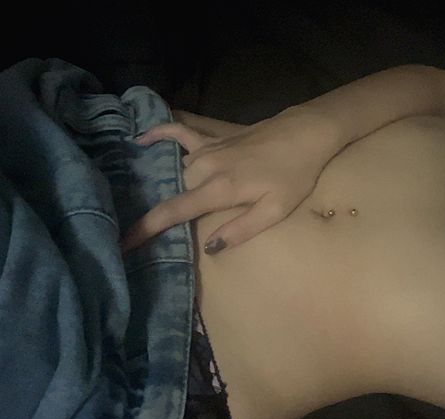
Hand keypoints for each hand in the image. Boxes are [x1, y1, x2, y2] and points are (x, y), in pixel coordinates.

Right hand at [119, 108, 339, 254]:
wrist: (306, 134)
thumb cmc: (295, 175)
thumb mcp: (275, 210)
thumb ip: (240, 230)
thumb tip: (209, 248)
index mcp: (218, 189)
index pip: (172, 211)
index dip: (145, 229)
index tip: (123, 244)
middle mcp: (204, 166)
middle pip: (173, 191)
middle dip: (160, 210)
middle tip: (149, 229)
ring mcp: (207, 148)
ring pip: (175, 169)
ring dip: (162, 183)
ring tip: (141, 198)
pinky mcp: (214, 136)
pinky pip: (180, 129)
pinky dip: (160, 132)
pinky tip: (142, 137)